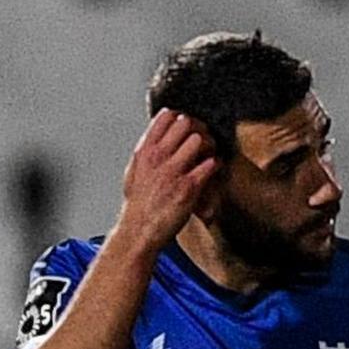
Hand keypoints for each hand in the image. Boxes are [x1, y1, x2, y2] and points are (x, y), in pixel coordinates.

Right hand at [114, 109, 221, 247]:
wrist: (139, 232)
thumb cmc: (138, 206)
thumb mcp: (133, 172)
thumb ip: (145, 152)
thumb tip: (154, 138)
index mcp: (144, 151)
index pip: (166, 116)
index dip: (180, 118)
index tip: (185, 129)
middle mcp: (157, 157)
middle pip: (185, 122)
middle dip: (197, 128)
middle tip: (201, 140)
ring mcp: (173, 171)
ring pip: (200, 139)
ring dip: (208, 145)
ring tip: (208, 155)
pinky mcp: (189, 187)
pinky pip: (211, 163)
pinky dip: (215, 165)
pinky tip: (211, 171)